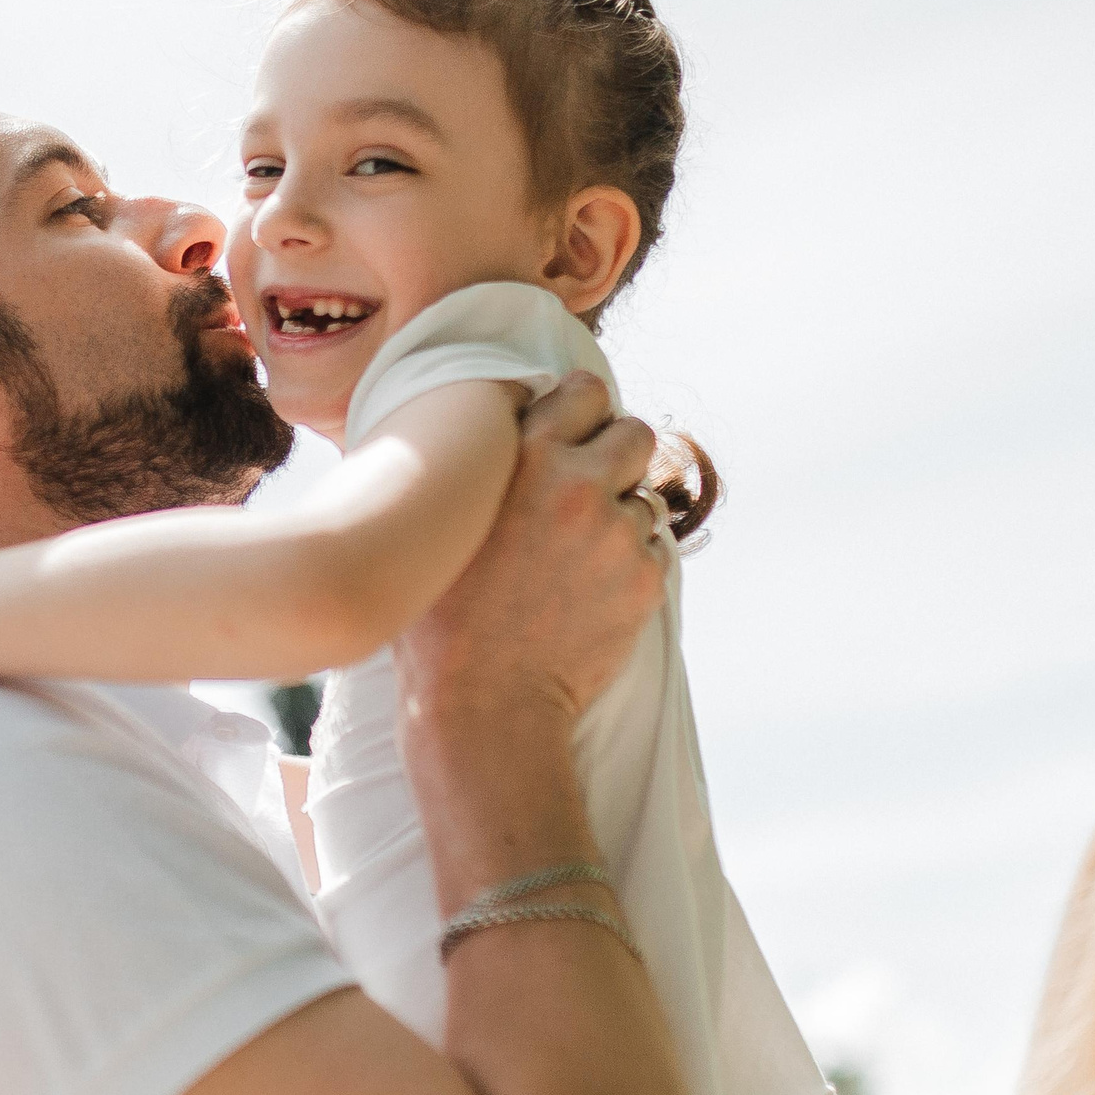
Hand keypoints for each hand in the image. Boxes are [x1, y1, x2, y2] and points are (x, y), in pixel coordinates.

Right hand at [395, 371, 665, 729]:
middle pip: (636, 432)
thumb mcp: (443, 522)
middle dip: (618, 457)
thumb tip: (505, 430)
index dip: (582, 414)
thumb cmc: (440, 618)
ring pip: (646, 497)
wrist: (483, 703)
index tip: (573, 437)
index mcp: (522, 457)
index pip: (584, 392)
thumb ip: (481, 469)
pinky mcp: (644, 579)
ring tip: (580, 558)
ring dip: (622, 518)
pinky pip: (653, 551)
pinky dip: (629, 567)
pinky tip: (590, 595)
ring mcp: (617, 533)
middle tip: (591, 492)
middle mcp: (577, 484)